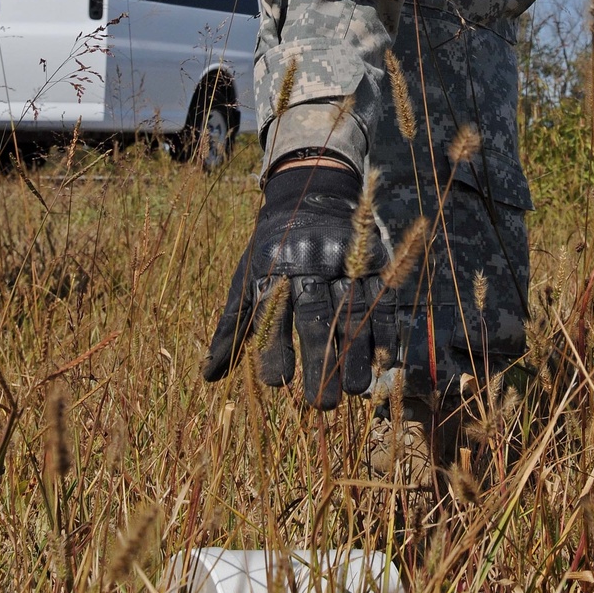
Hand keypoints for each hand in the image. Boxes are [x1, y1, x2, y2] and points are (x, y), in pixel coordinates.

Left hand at [202, 160, 396, 407]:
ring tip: (353, 390)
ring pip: (353, 310)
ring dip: (356, 353)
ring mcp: (346, 257)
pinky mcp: (374, 255)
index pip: (271, 315)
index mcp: (273, 267)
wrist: (312, 188)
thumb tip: (209, 376)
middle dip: (318, 362)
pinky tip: (382, 359)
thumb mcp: (247, 276)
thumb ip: (233, 325)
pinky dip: (384, 328)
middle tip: (320, 404)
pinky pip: (383, 295)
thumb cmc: (273, 247)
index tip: (277, 383)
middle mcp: (309, 262)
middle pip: (316, 316)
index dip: (274, 350)